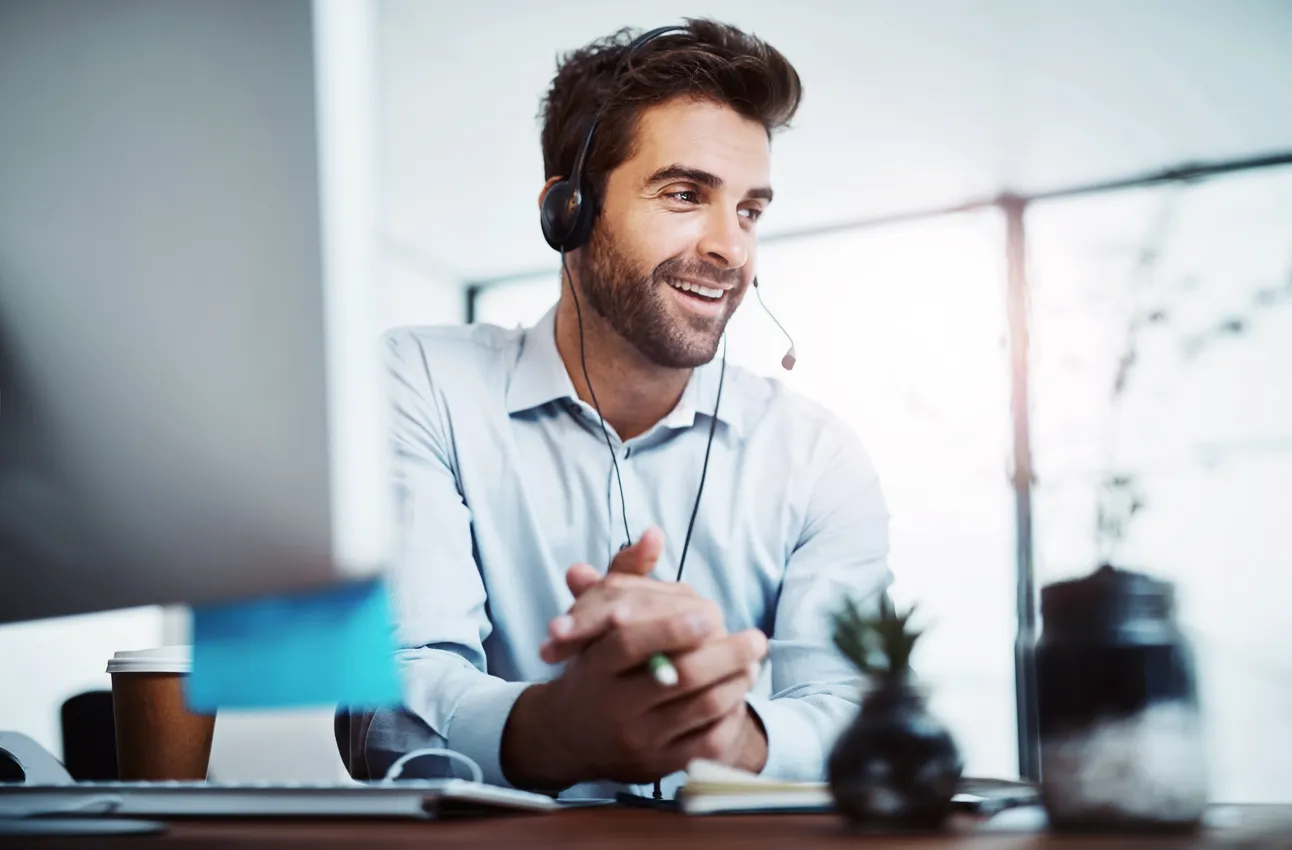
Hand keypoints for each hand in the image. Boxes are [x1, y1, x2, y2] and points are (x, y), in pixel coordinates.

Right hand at [501, 528, 769, 787]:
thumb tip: (654, 534)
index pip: (631, 643)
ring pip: (702, 708)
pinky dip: (731, 716)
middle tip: (757, 638)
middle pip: (679, 677)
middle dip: (726, 655)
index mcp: (595, 667)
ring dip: (737, 681)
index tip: (711, 613)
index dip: (672, 627)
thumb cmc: (593, 665)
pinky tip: (739, 696)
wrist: (570, 736)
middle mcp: (614, 707)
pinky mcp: (661, 767)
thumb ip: (625, 574)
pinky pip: (709, 743)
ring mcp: (639, 741)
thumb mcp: (595, 619)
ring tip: (754, 662)